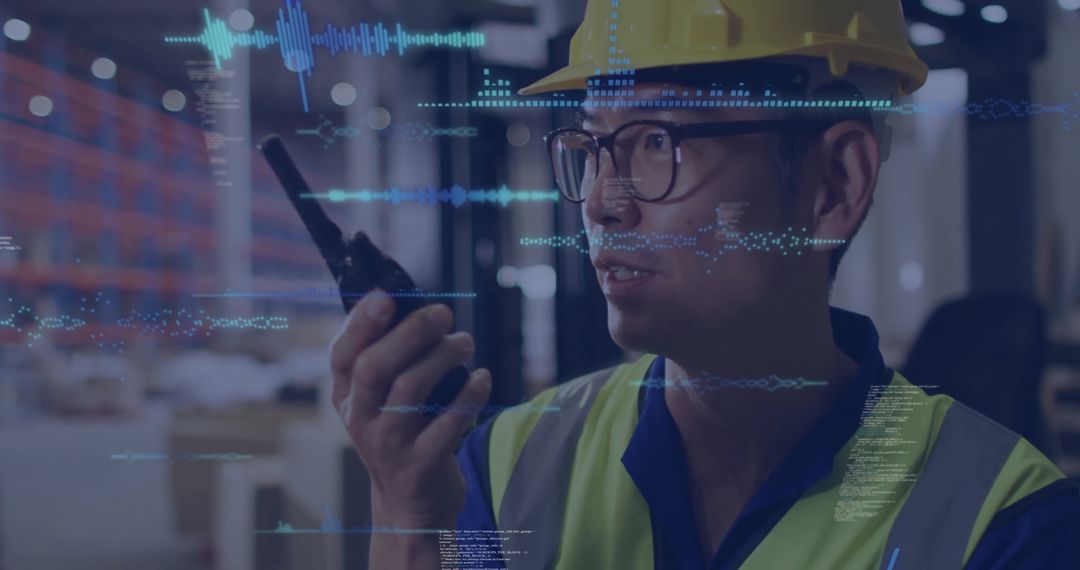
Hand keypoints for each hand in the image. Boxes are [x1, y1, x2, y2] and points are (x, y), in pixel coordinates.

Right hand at [329, 290, 491, 527]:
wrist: (410, 507)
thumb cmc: (400, 435)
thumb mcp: (378, 403)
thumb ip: (386, 359)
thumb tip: (412, 304)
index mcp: (347, 398)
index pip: (342, 355)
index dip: (361, 323)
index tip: (387, 296)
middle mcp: (361, 420)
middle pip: (376, 366)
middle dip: (411, 332)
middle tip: (443, 314)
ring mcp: (389, 444)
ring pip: (411, 389)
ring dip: (444, 356)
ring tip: (465, 342)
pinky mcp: (422, 464)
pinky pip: (449, 422)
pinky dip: (469, 394)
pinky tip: (482, 376)